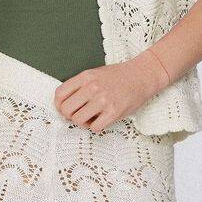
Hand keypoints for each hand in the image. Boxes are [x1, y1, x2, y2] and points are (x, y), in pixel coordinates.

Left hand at [53, 49, 170, 132]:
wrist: (142, 76)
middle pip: (66, 109)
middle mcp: (92, 88)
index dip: (58, 105)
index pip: (60, 94)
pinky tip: (101, 120)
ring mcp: (103, 100)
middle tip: (77, 115)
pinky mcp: (114, 112)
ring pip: (78, 120)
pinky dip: (95, 127)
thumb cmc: (118, 76)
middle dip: (69, 115)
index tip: (63, 109)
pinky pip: (94, 127)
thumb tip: (64, 104)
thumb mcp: (95, 73)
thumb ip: (79, 85)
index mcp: (85, 77)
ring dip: (82, 122)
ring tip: (91, 117)